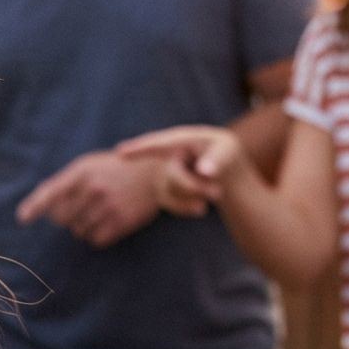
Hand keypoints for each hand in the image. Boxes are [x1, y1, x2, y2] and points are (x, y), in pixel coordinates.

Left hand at [15, 150, 163, 246]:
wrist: (156, 174)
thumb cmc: (118, 168)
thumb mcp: (92, 164)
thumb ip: (68, 181)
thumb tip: (44, 207)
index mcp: (82, 171)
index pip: (51, 191)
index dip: (35, 206)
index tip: (22, 219)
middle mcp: (93, 189)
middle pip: (62, 218)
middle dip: (66, 218)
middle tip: (80, 209)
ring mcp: (107, 206)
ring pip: (78, 231)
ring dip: (83, 227)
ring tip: (99, 213)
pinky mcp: (121, 222)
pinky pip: (96, 240)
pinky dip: (97, 236)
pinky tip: (107, 223)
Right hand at [114, 125, 246, 217]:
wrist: (223, 171)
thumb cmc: (225, 153)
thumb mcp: (227, 152)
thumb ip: (218, 159)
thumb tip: (205, 172)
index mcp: (180, 140)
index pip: (158, 145)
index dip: (139, 149)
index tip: (120, 152)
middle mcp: (167, 156)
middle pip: (171, 177)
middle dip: (194, 188)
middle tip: (218, 192)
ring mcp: (163, 173)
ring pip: (169, 192)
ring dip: (195, 197)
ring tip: (216, 193)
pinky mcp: (164, 190)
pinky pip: (170, 204)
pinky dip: (187, 208)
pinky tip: (201, 207)